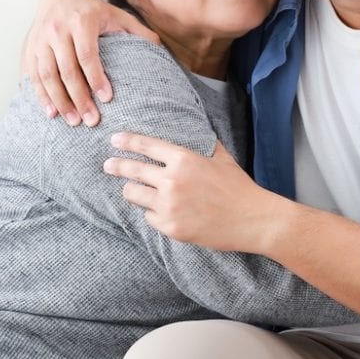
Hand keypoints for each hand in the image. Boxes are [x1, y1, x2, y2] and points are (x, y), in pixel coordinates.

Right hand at [20, 0, 158, 126]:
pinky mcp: (28, 48)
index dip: (96, 77)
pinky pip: (32, 74)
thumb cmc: (92, 11)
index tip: (107, 99)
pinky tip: (50, 112)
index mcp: (82, 20)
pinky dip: (40, 95)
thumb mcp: (116, 14)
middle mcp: (58, 28)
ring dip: (59, 100)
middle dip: (79, 97)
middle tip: (90, 120)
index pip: (87, 54)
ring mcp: (40, 38)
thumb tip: (160, 48)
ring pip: (47, 74)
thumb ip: (137, 31)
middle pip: (67, 69)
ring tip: (72, 121)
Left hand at [104, 132, 278, 252]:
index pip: (147, 146)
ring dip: (134, 192)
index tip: (115, 140)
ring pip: (134, 195)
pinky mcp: (170, 227)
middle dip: (116, 166)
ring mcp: (169, 205)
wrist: (252, 219)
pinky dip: (154, 214)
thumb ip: (200, 144)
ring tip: (135, 191)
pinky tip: (166, 213)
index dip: (127, 142)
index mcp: (184, 159)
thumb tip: (190, 131)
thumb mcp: (220, 156)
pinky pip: (149, 217)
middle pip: (132, 170)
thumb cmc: (237, 186)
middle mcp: (172, 180)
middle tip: (107, 165)